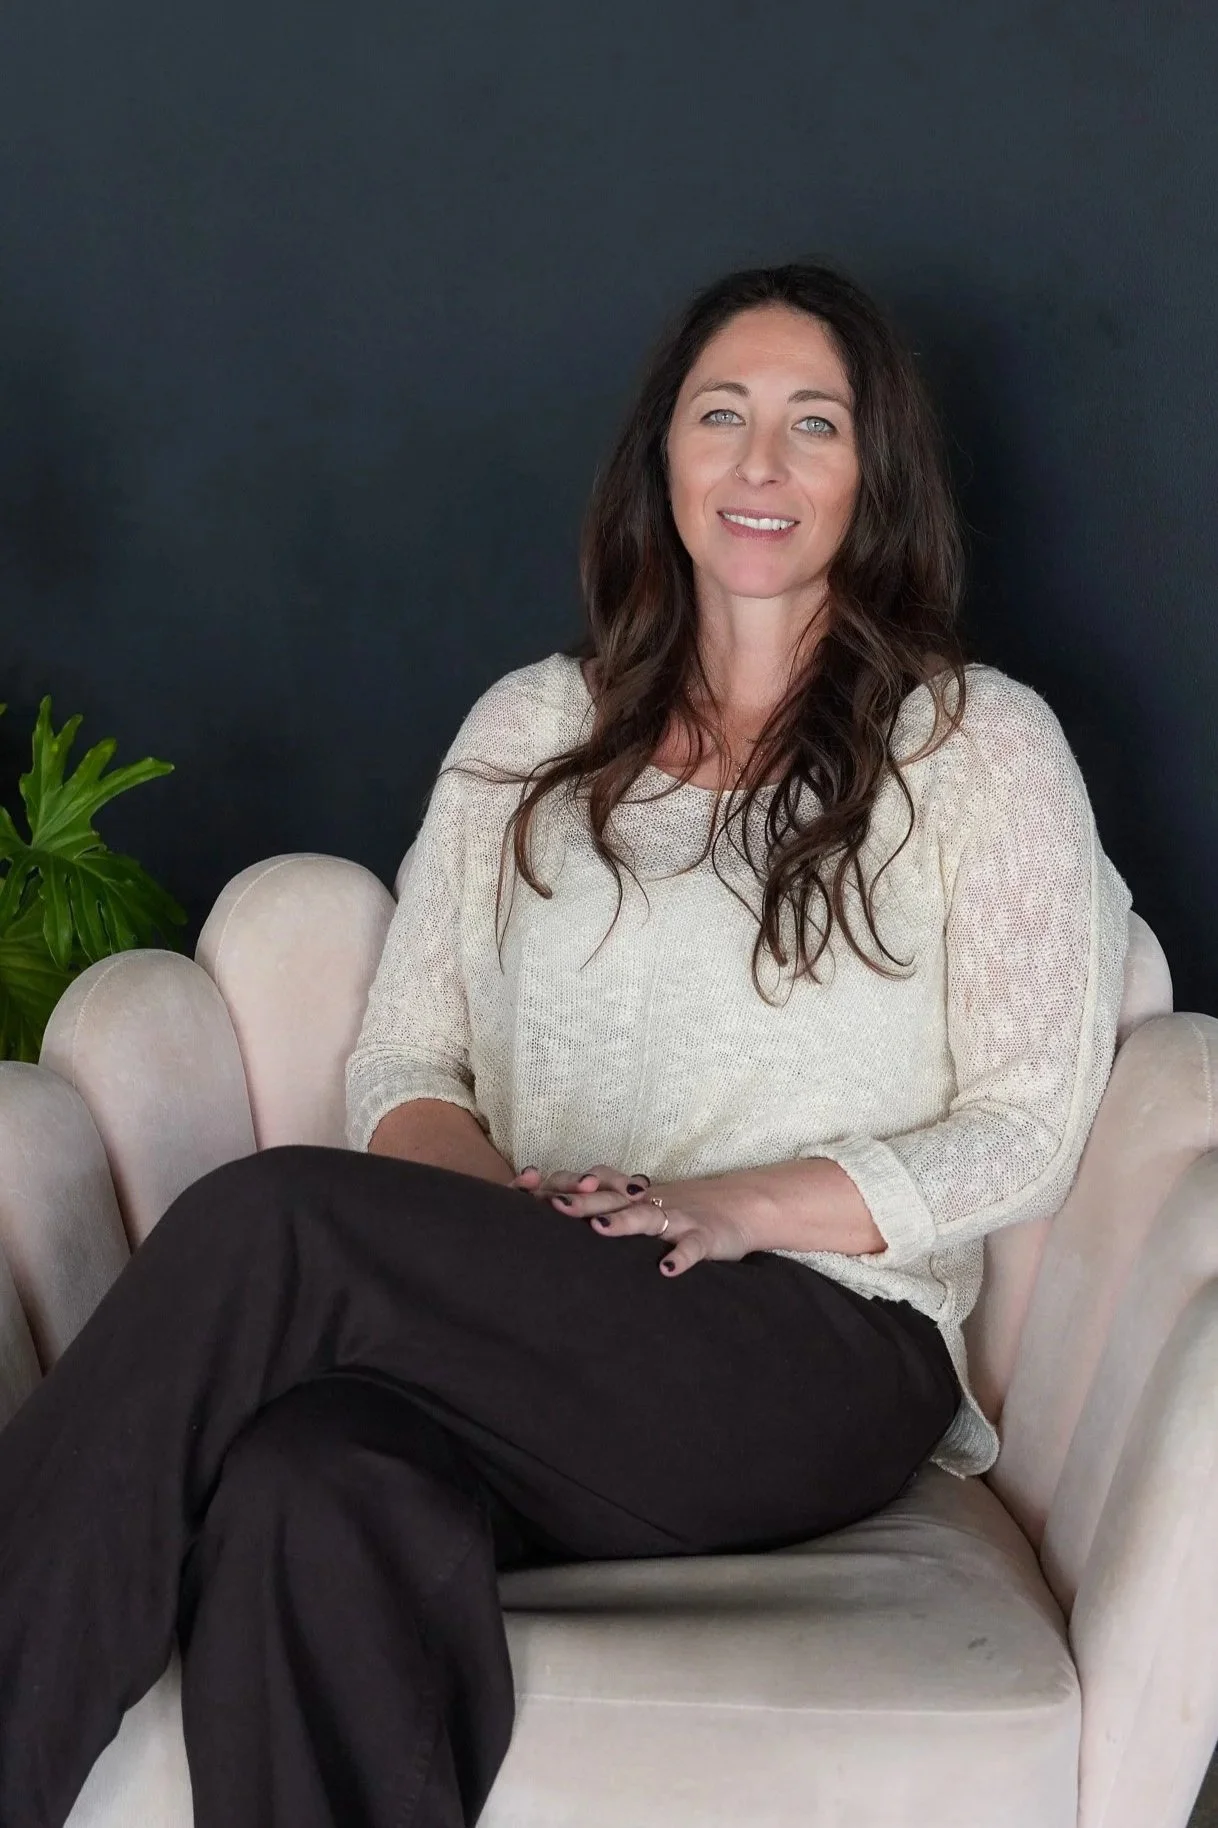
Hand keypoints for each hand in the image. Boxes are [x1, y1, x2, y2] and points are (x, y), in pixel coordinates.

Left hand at [510, 1164, 755, 1277]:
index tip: (534, 1194)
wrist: (742, 1205)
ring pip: (648, 1216)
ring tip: (600, 1229)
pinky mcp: (705, 1236)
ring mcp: (679, 1218)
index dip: (567, 1187)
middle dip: (583, 1200)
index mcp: (634, 1197)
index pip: (596, 1186)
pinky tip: (668, 1270)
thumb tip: (562, 1219)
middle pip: (613, 1197)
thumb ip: (612, 1210)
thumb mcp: (647, 1206)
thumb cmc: (685, 1210)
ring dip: (625, 1222)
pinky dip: (681, 1257)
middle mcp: (652, 1202)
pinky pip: (693, 1246)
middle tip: (554, 1207)